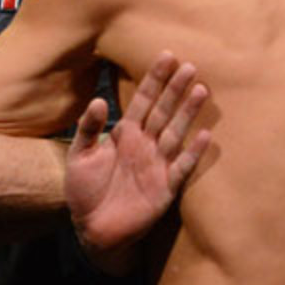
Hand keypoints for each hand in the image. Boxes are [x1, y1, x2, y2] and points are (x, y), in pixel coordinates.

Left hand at [65, 51, 210, 273]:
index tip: (166, 55)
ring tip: (200, 90)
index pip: (142, 100)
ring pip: (175, 132)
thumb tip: (98, 100)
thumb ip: (88, 128)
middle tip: (190, 65)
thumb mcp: (79, 155)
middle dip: (175, 89)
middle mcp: (144, 145)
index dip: (154, 79)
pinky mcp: (164, 188)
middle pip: (163, 111)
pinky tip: (205, 135)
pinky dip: (192, 152)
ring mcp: (157, 165)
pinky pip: (181, 167)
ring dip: (187, 113)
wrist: (92, 228)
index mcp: (124, 134)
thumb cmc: (84, 190)